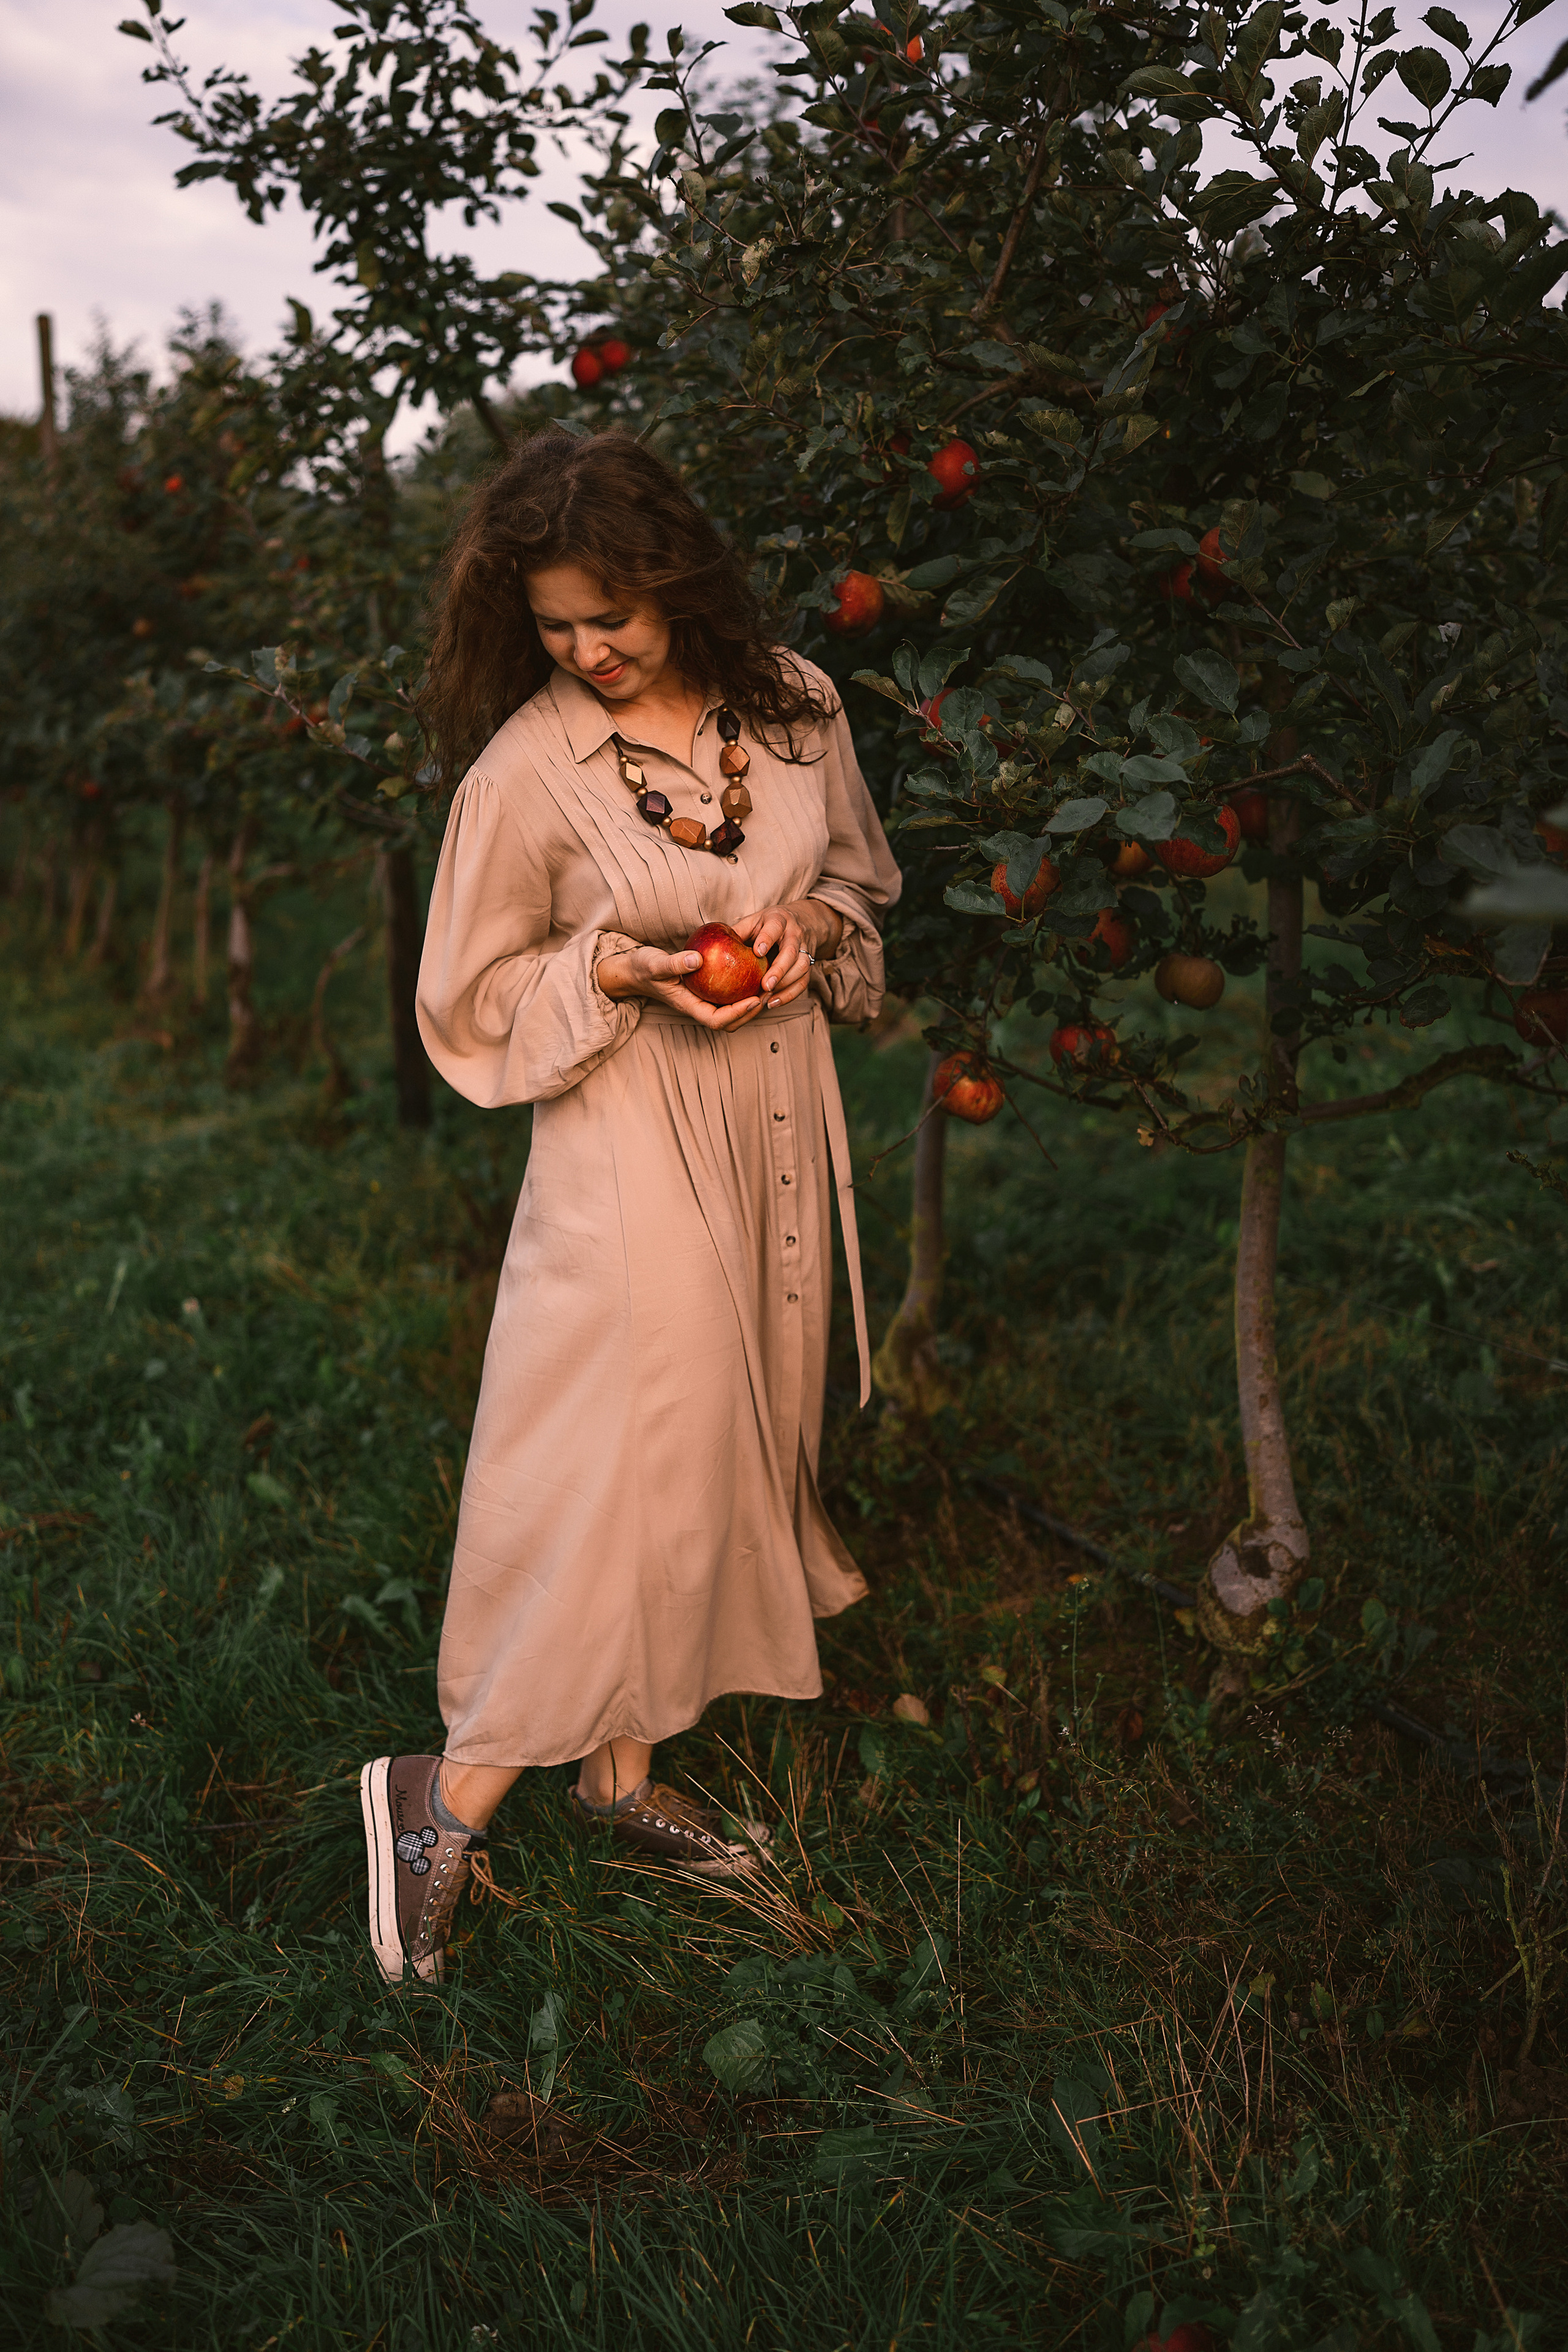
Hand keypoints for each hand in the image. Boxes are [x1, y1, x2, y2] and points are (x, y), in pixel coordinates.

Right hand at [595, 941, 766, 1029]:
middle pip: (731, 1021)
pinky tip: (753, 973)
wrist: (636, 970)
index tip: (754, 999)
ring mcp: (703, 1001)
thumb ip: (674, 963)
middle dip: (751, 1012)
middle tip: (768, 992)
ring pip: (732, 1011)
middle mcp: (699, 1007)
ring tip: (766, 985)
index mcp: (689, 1006)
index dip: (737, 1014)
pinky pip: (728, 996)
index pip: (717, 1020)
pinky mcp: (706, 991)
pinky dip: (742, 989)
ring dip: (750, 1003)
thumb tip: (698, 960)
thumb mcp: (655, 964)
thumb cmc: (643, 968)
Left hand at [733, 900, 843, 1009]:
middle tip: (765, 985)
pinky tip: (773, 1003)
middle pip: (791, 952)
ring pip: (801, 967)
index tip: (758, 952)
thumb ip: (738, 932)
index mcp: (779, 919)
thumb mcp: (753, 921)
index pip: (775, 927)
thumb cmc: (769, 924)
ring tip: (767, 997)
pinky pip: (803, 982)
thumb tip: (715, 946)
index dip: (767, 938)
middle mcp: (795, 933)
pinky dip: (789, 994)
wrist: (803, 921)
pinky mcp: (809, 965)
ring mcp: (805, 949)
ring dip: (785, 984)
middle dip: (779, 969)